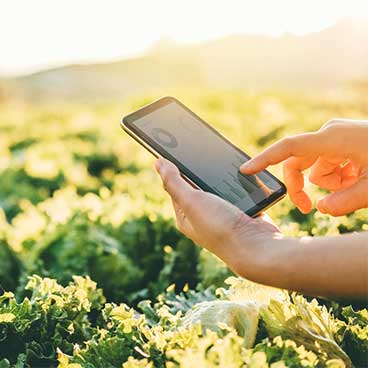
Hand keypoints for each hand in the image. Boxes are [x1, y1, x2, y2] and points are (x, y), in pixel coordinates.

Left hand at [154, 158, 279, 275]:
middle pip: (197, 186)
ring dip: (219, 176)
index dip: (175, 168)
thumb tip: (157, 163)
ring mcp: (222, 214)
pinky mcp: (240, 211)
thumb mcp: (191, 201)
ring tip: (219, 158)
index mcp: (185, 216)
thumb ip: (174, 182)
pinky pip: (235, 190)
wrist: (256, 246)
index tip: (177, 148)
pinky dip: (236, 182)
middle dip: (199, 170)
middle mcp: (202, 216)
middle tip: (200, 149)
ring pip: (218, 187)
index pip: (175, 187)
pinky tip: (238, 171)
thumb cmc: (220, 227)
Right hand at [240, 119, 367, 215]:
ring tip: (356, 186)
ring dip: (330, 184)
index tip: (245, 170)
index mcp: (333, 139)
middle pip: (298, 163)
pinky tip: (358, 178)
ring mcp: (336, 138)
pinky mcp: (342, 143)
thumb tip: (319, 209)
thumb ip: (343, 203)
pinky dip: (339, 178)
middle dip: (301, 187)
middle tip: (308, 209)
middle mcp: (329, 135)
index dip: (264, 160)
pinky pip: (329, 165)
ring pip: (316, 168)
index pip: (289, 148)